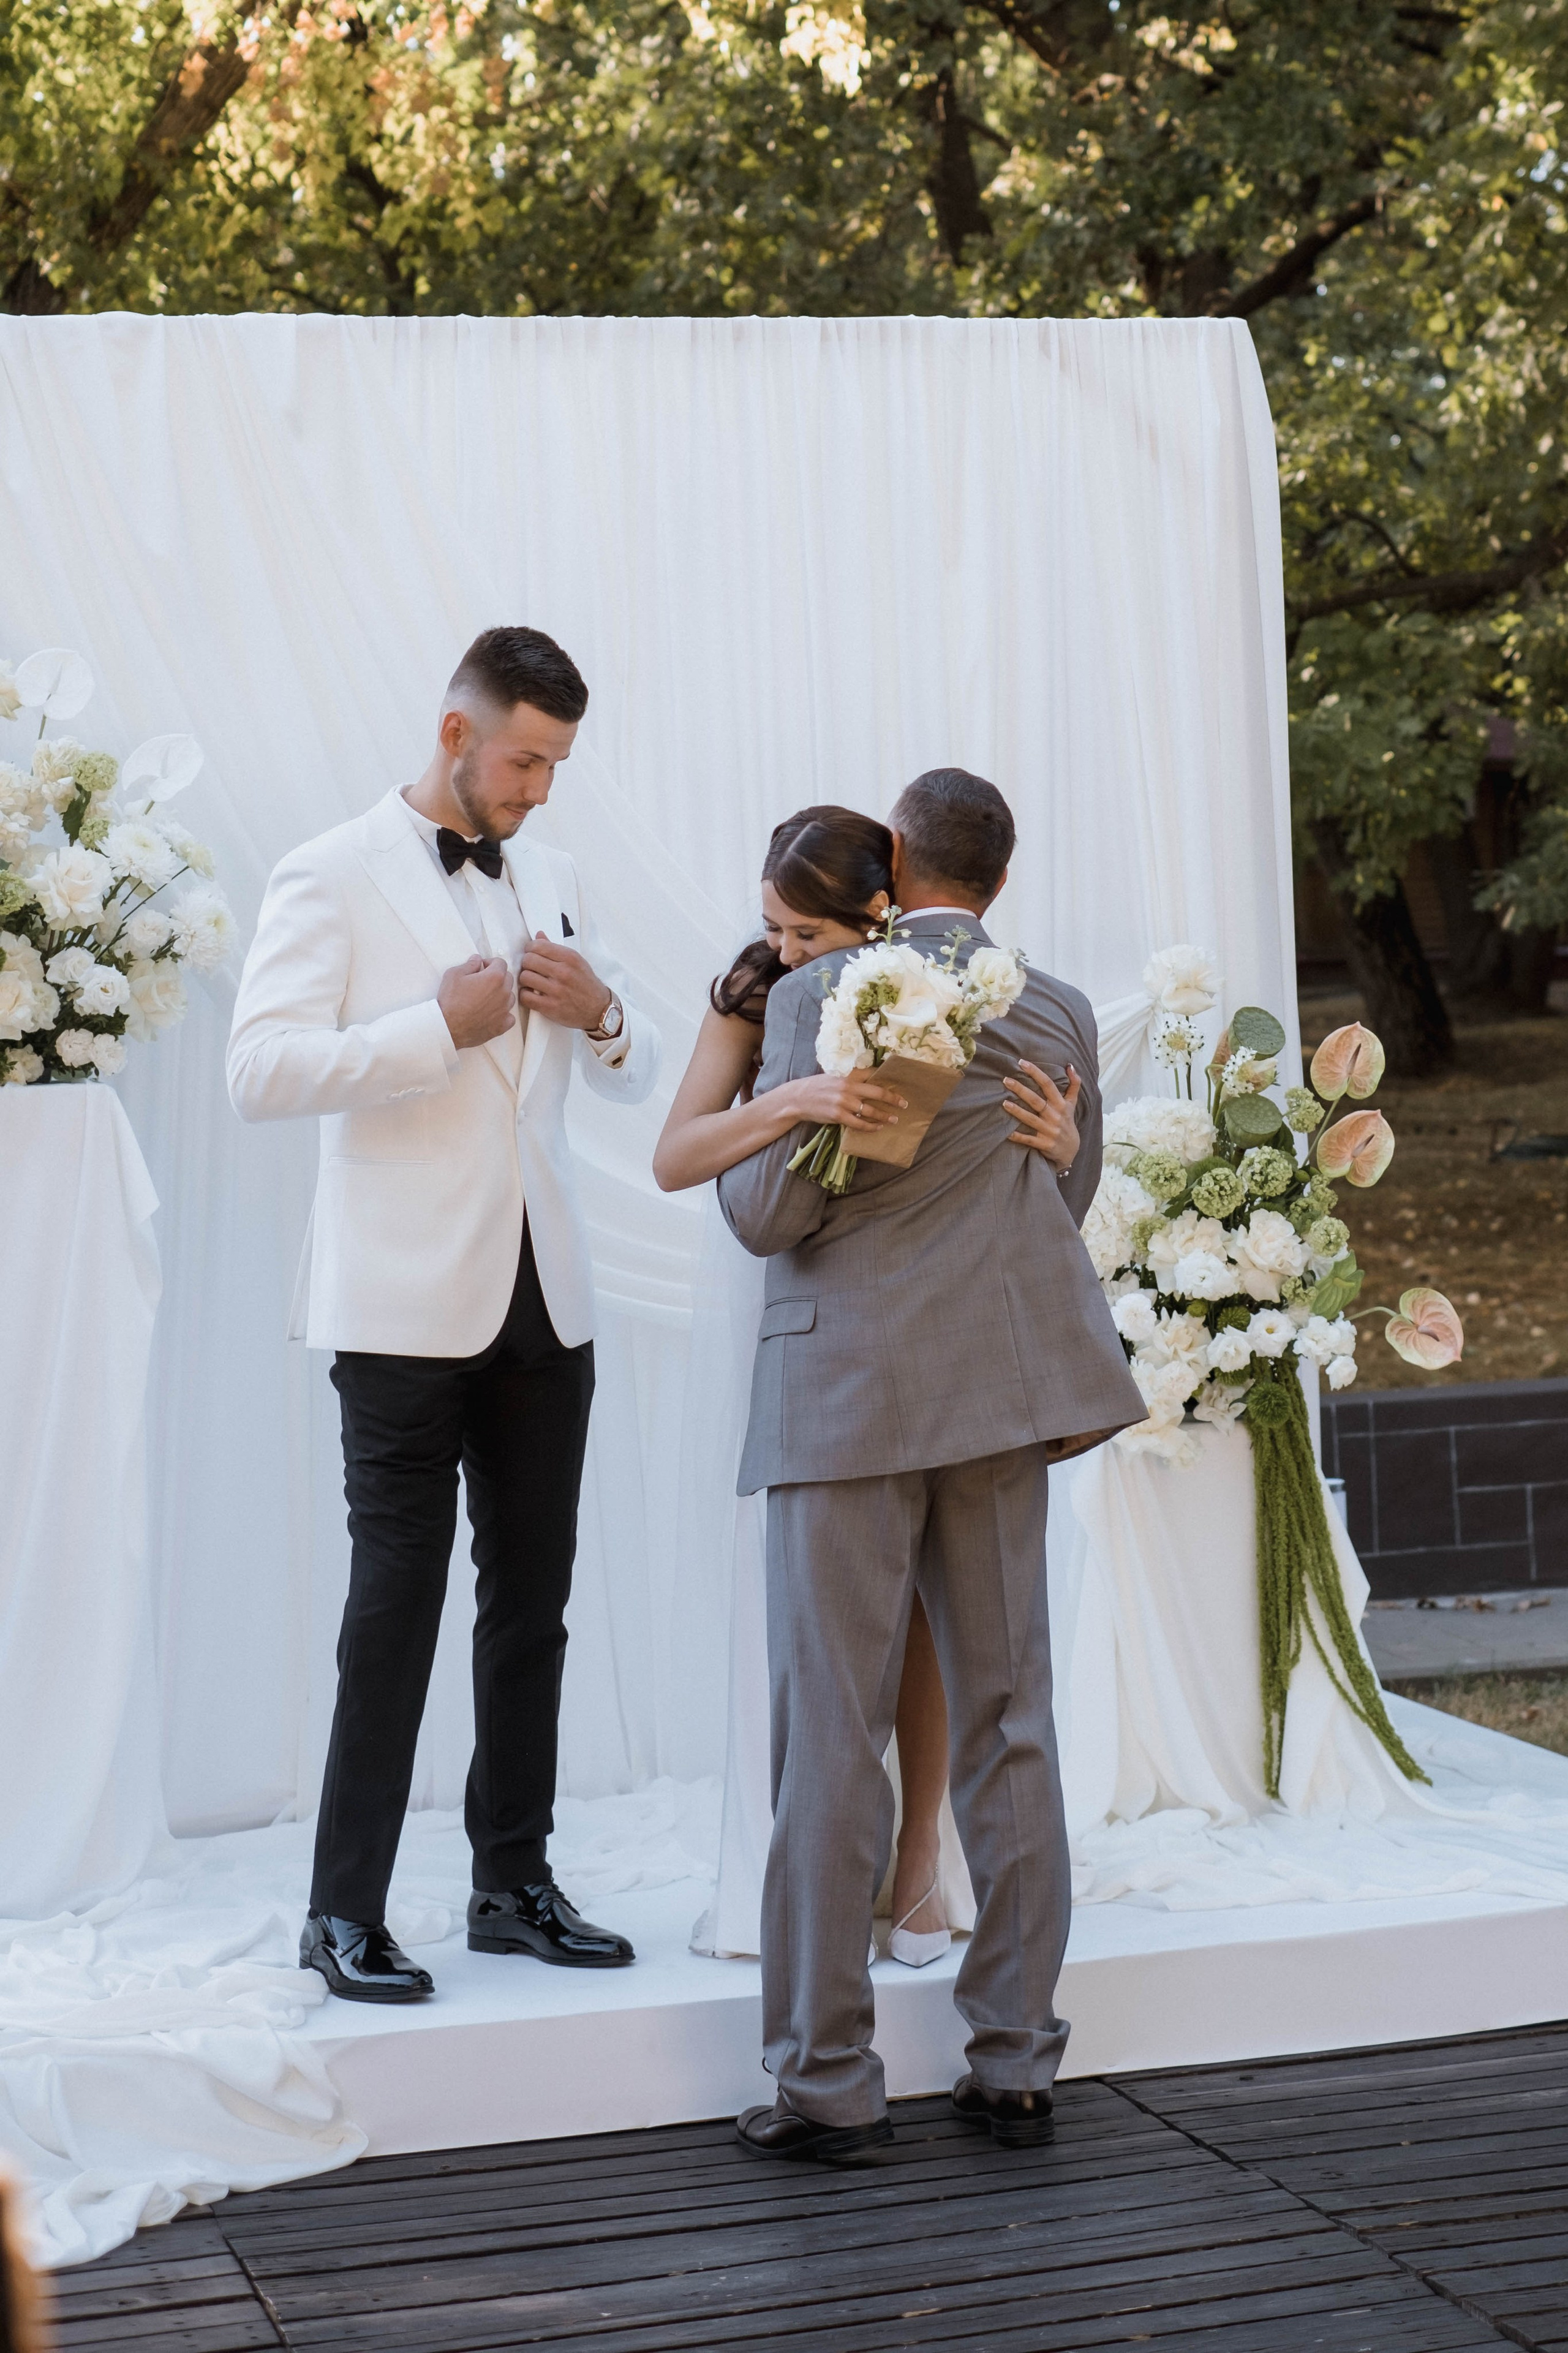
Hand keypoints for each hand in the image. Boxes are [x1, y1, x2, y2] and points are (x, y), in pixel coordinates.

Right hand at [438, 955, 516, 1049]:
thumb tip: (477, 959)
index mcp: (495, 977)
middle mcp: (504, 993)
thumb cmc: (450, 1000)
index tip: (482, 968)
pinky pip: (509, 1016)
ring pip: (509, 997)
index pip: (501, 963)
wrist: (447, 1027)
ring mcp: (505, 1010)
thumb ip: (469, 964)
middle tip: (482, 982)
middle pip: (508, 979)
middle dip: (497, 977)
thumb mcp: (454, 975)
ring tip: (485, 999)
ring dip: (501, 995)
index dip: (490, 963)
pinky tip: (491, 1014)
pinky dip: (503, 1014)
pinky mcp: (502, 1025)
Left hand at [518, 937, 614, 1031]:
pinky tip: (532, 995)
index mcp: (569, 958)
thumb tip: (539, 935)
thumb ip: (555, 949)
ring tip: (532, 982)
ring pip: (525, 977)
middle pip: (528, 960)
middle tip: (531, 969)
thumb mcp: (576, 961)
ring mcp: (556, 990)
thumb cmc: (586, 984)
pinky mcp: (550, 1007)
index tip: (532, 954)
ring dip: (525, 980)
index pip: (538, 945)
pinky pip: (525, 997)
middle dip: (527, 964)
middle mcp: (563, 972)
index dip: (530, 949)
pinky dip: (525, 996)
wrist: (598, 1009)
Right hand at [779, 1071, 907, 1132]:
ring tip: (894, 1119)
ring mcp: (843, 1102)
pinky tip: (877, 1128)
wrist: (797, 1098)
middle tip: (904, 1104)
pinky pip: (859, 1123)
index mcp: (847, 1075)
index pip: (872, 1074)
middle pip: (877, 1092)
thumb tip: (870, 1083)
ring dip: (884, 1116)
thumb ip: (850, 1079)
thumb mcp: (834, 1077)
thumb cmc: (817, 1088)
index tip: (898, 1083)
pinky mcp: (838, 1116)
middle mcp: (847, 1087)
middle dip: (893, 1098)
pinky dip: (870, 1127)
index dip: (886, 1078)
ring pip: (870, 1110)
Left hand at [1003, 1059, 1080, 1171]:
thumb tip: (1070, 1065)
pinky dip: (1018, 1137)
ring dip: (1017, 1111)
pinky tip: (1007, 1133)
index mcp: (1061, 1104)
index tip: (1022, 1062)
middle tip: (1006, 1080)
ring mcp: (1049, 1131)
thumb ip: (1073, 1084)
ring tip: (1004, 1103)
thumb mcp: (1072, 1103)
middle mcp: (1055, 1116)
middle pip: (1036, 1100)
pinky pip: (1029, 1140)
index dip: (1035, 1073)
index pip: (1048, 1085)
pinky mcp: (1044, 1144)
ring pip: (1031, 1119)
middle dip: (1021, 1090)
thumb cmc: (1067, 1122)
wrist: (1071, 1150)